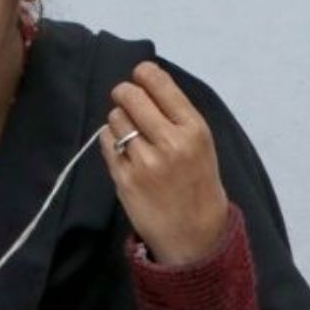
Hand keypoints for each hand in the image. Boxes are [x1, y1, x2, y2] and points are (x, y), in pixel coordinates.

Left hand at [100, 61, 230, 265]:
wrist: (196, 235)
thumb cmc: (199, 185)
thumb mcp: (203, 145)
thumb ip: (177, 116)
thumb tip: (145, 83)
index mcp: (194, 129)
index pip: (158, 83)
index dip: (143, 74)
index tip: (140, 78)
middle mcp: (169, 142)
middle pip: (130, 95)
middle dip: (125, 94)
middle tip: (127, 102)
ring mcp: (145, 161)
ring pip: (115, 118)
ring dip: (119, 121)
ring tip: (132, 136)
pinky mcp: (125, 178)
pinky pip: (106, 142)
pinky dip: (111, 141)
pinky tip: (124, 152)